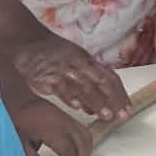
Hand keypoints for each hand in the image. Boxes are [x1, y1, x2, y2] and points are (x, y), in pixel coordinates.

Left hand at [9, 96, 91, 155]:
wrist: (17, 98)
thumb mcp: (20, 140)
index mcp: (50, 128)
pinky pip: (84, 131)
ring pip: (87, 138)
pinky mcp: (68, 116)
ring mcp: (67, 118)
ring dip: (85, 154)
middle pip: (82, 146)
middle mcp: (62, 122)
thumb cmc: (17, 118)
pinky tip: (75, 152)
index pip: (68, 151)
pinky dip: (84, 144)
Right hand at [14, 31, 130, 121]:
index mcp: (88, 61)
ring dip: (97, 101)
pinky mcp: (47, 75)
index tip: (128, 109)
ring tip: (106, 115)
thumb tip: (95, 108)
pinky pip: (60, 86)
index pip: (110, 77)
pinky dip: (69, 95)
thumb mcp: (74, 64)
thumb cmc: (52, 55)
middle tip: (122, 116)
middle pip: (101, 82)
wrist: (27, 39)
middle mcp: (79, 64)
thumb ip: (85, 86)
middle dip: (114, 100)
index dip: (120, 94)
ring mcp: (64, 69)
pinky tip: (77, 107)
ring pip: (84, 85)